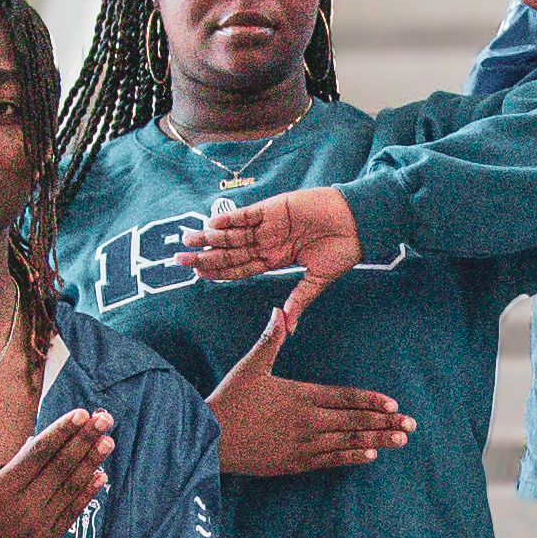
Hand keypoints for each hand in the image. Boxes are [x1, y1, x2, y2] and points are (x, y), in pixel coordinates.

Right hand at [0, 411, 113, 537]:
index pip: (37, 454)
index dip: (61, 432)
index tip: (80, 412)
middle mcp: (23, 509)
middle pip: (60, 467)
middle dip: (85, 439)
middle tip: (105, 416)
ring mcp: (38, 528)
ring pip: (70, 489)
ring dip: (92, 462)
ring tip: (108, 439)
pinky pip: (72, 514)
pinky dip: (87, 494)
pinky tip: (100, 476)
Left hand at [181, 183, 364, 355]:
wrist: (358, 223)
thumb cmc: (342, 250)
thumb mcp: (318, 281)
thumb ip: (299, 300)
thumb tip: (288, 329)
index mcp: (275, 259)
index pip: (240, 267)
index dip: (218, 271)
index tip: (197, 274)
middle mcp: (268, 242)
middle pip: (230, 251)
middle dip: (205, 254)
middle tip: (178, 258)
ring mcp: (269, 224)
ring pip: (233, 232)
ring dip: (210, 235)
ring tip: (188, 238)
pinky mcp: (274, 208)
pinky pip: (247, 214)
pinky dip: (230, 218)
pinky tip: (212, 222)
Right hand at [209, 332, 415, 479]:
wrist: (209, 439)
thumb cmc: (229, 400)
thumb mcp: (251, 366)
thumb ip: (271, 338)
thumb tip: (280, 309)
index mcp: (300, 395)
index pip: (344, 397)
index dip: (370, 401)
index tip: (393, 405)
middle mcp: (307, 421)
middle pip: (353, 421)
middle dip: (384, 422)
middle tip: (411, 425)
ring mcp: (302, 445)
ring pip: (347, 441)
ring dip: (376, 440)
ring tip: (400, 440)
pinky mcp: (294, 463)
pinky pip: (330, 460)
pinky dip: (351, 456)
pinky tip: (370, 455)